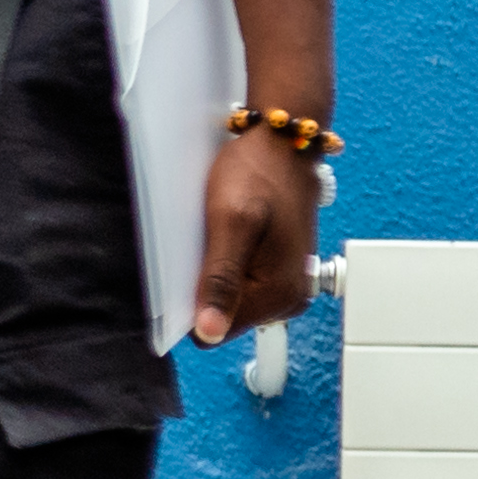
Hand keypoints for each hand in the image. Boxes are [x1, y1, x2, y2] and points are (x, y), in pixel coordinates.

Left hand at [187, 125, 321, 344]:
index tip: (189, 267)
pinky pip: (239, 283)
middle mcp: (288, 299)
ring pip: (228, 299)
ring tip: (221, 234)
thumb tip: (210, 332)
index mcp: (279, 295)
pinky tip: (228, 235)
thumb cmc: (259, 174)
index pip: (213, 332)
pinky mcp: (279, 272)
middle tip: (209, 241)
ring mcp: (285, 287)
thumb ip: (220, 279)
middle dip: (205, 285)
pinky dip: (225, 262)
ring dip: (215, 272)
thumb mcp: (230, 223)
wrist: (283, 146)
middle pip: (222, 315)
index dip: (192, 304)